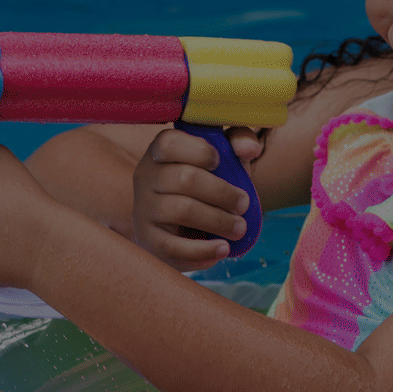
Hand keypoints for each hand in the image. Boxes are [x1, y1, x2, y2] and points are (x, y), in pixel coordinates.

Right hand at [131, 126, 262, 269]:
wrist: (184, 224)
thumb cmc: (208, 183)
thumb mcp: (224, 157)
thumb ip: (239, 141)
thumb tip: (249, 148)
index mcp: (160, 151)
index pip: (170, 143)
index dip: (200, 151)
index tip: (219, 163)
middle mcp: (146, 176)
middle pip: (184, 179)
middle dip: (222, 193)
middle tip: (243, 204)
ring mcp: (143, 208)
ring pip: (182, 210)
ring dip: (218, 220)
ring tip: (240, 228)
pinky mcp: (147, 239)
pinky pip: (173, 247)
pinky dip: (202, 251)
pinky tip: (223, 249)